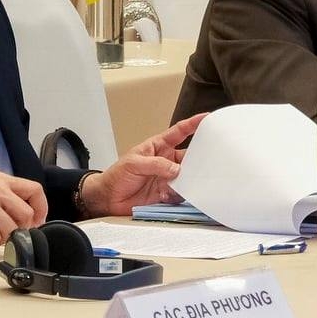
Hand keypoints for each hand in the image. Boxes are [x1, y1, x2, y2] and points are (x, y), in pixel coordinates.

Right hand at [0, 172, 48, 246]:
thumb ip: (10, 201)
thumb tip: (34, 220)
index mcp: (1, 180)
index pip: (35, 190)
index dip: (41, 209)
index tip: (37, 221)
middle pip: (27, 214)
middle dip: (18, 228)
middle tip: (1, 230)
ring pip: (13, 230)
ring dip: (0, 237)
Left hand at [82, 113, 206, 217]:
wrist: (107, 199)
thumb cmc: (116, 176)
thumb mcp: (134, 163)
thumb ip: (156, 165)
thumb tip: (176, 169)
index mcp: (159, 147)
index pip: (179, 132)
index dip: (193, 124)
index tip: (206, 118)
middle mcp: (166, 161)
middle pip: (188, 156)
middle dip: (199, 156)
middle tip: (208, 158)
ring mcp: (167, 177)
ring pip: (187, 175)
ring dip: (191, 178)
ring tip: (193, 180)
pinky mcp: (166, 193)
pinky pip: (181, 193)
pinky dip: (182, 193)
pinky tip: (175, 194)